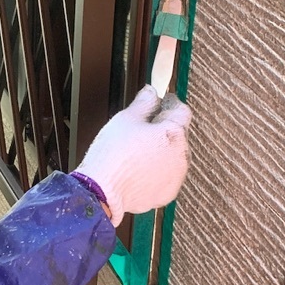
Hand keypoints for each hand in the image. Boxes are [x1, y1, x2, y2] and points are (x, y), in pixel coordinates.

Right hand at [74, 86, 192, 224]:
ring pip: (174, 157)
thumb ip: (144, 102)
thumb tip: (151, 92)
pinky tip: (140, 168)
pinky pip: (167, 176)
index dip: (170, 104)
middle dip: (164, 129)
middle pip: (179, 134)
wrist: (102, 191)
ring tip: (139, 152)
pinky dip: (158, 171)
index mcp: (173, 134)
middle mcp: (180, 156)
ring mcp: (175, 177)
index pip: (182, 111)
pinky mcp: (167, 193)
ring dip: (163, 151)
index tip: (163, 102)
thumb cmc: (112, 156)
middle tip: (143, 129)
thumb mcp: (126, 119)